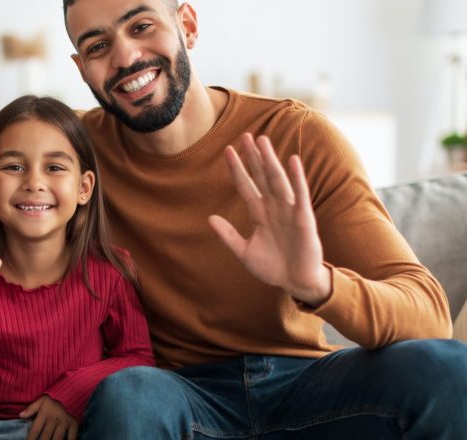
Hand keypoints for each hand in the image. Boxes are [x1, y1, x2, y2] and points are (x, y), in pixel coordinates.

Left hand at [20, 395, 77, 439]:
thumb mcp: (41, 400)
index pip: (35, 430)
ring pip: (57, 438)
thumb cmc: (53, 400)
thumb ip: (31, 409)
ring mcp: (64, 422)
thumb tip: (20, 415)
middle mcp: (54, 419)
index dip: (30, 439)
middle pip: (45, 436)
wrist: (71, 393)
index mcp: (44, 414)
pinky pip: (71, 437)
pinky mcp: (74, 424)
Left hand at [208, 133, 331, 305]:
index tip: (227, 150)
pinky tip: (292, 160)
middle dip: (253, 157)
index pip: (245, 186)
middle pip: (261, 176)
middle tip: (245, 135)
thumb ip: (228, 236)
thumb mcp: (244, 252)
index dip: (237, 169)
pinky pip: (300, 194)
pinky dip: (297, 177)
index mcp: (258, 214)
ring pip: (277, 180)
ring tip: (262, 140)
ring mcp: (289, 210)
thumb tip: (210, 218)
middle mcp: (273, 208)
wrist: (295, 282)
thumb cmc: (271, 267)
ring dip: (270, 160)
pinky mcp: (304, 217)